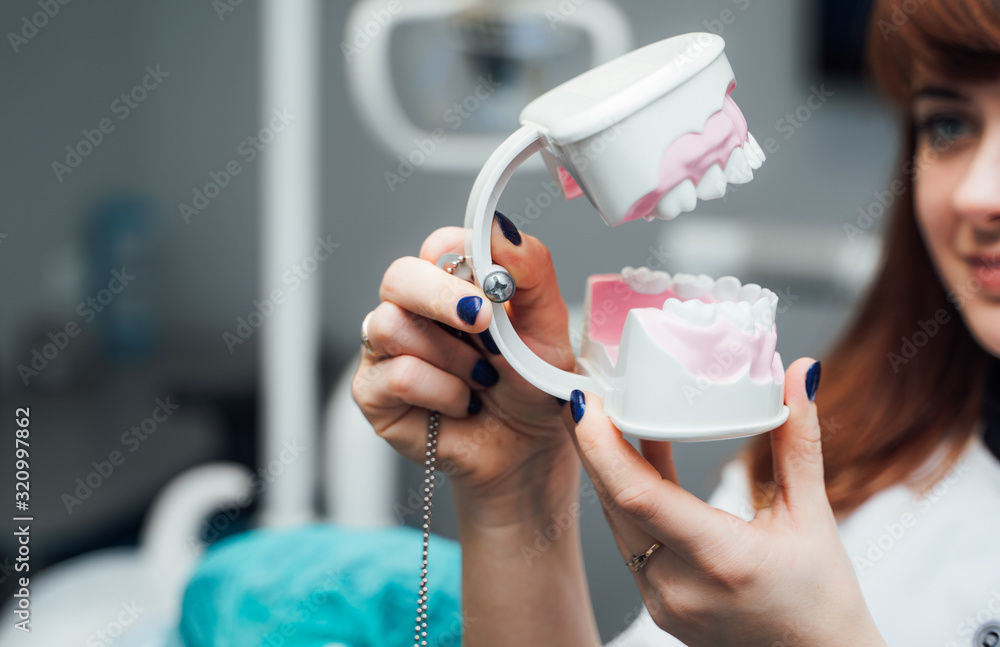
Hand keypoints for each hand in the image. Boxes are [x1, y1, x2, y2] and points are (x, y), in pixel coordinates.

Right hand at [351, 220, 577, 526]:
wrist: (528, 451)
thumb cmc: (532, 388)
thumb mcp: (549, 326)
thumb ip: (531, 270)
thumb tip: (502, 230)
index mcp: (454, 283)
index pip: (439, 245)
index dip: (463, 259)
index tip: (495, 288)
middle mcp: (415, 309)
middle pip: (399, 276)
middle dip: (441, 297)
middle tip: (481, 323)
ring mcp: (388, 349)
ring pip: (390, 325)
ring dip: (451, 357)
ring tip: (481, 379)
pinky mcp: (374, 391)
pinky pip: (397, 375)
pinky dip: (441, 391)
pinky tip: (462, 404)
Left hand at [562, 358, 886, 646]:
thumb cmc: (822, 602)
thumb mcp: (813, 517)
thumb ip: (798, 442)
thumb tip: (798, 374)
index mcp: (721, 560)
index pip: (638, 496)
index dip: (601, 446)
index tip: (585, 403)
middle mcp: (679, 586)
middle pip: (615, 502)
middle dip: (592, 444)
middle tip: (586, 391)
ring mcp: (662, 600)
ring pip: (617, 520)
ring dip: (606, 467)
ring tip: (605, 414)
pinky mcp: (656, 602)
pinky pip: (629, 538)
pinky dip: (627, 495)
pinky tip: (633, 455)